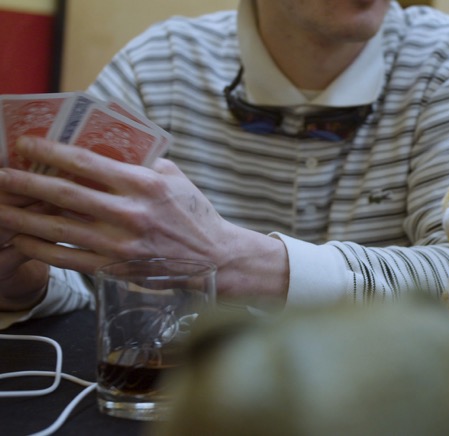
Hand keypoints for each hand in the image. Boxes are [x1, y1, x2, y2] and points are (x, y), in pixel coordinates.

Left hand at [0, 136, 288, 301]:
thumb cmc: (194, 214)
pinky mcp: (116, 268)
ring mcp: (121, 244)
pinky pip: (70, 259)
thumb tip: (106, 149)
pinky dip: (42, 249)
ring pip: (60, 229)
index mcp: (145, 185)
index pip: (87, 162)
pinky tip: (23, 238)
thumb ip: (141, 163)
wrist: (214, 258)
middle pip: (65, 195)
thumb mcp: (175, 178)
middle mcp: (130, 213)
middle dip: (25, 183)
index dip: (51, 151)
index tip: (26, 144)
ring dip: (23, 217)